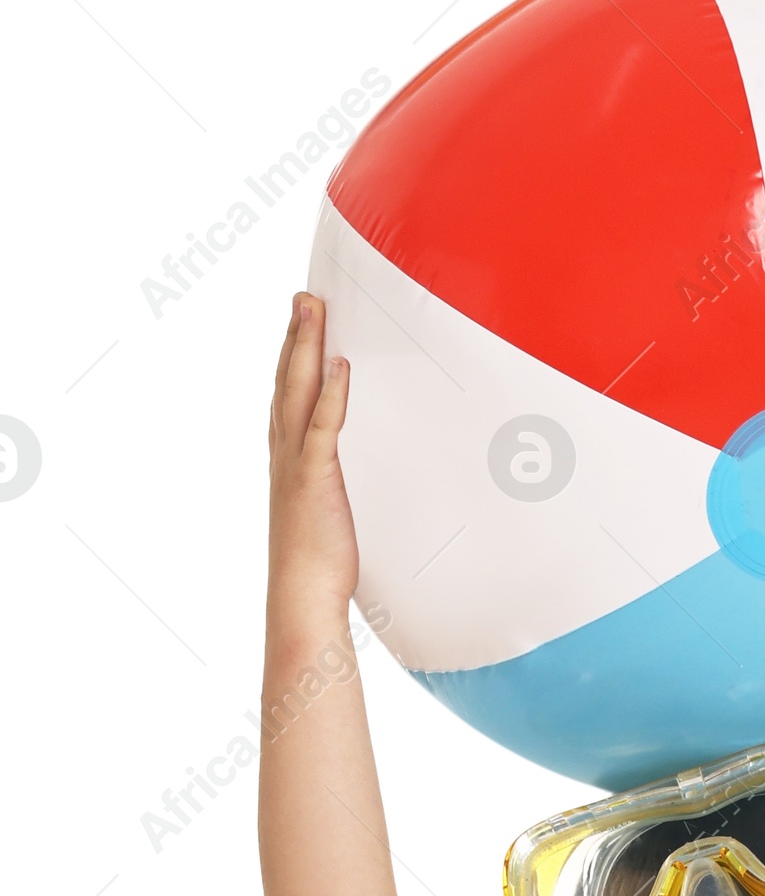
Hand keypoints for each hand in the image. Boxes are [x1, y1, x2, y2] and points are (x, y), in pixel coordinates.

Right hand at [267, 293, 357, 638]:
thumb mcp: (326, 515)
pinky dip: (331, 396)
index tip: (301, 321)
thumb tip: (348, 483)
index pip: (288, 395)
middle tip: (304, 294)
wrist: (302, 601)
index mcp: (288, 460)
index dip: (293, 355)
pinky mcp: (316, 482)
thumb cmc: (318, 567)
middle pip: (288, 381)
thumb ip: (333, 488)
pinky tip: (340, 365)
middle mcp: (286, 454)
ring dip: (306, 347)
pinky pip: (324, 430)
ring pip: (299, 393)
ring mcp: (298, 465)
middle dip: (295, 335)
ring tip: (314, 306)